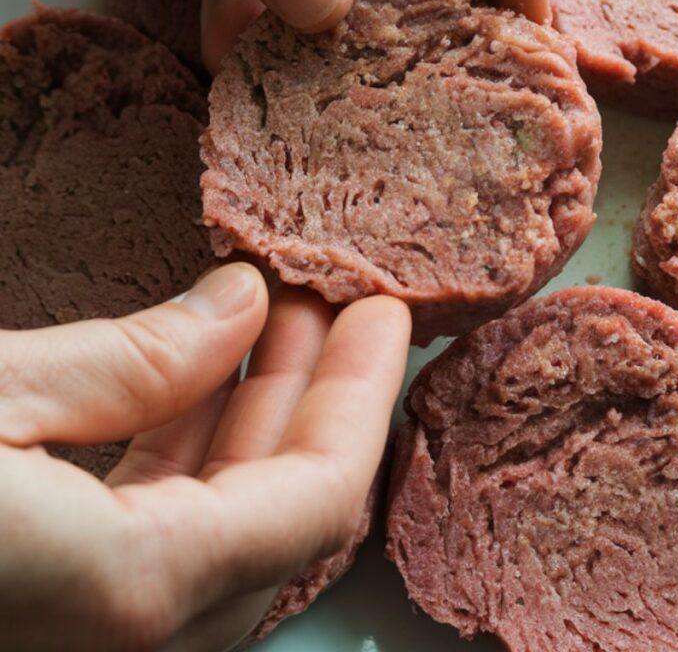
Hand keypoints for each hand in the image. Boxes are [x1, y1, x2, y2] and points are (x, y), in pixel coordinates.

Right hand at [0, 263, 410, 650]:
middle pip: (279, 510)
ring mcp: (86, 633)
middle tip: (331, 304)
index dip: (362, 395)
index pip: (317, 497)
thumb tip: (239, 307)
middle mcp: (122, 637)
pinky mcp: (48, 612)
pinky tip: (185, 384)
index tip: (382, 317)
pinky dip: (183, 459)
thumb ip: (128, 363)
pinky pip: (151, 543)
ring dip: (248, 419)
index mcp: (132, 587)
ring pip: (216, 529)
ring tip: (264, 320)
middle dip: (313, 394)